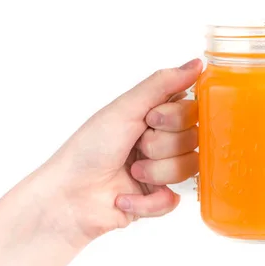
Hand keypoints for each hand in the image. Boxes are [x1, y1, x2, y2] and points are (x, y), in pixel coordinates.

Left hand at [40, 59, 202, 244]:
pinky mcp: (157, 200)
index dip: (176, 118)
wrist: (67, 198)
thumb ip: (162, 84)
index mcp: (154, 116)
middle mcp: (161, 141)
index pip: (192, 111)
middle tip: (136, 148)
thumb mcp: (125, 109)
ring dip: (155, 172)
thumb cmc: (88, 149)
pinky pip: (174, 200)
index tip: (151, 120)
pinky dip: (148, 202)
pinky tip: (125, 197)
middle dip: (161, 146)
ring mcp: (161, 171)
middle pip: (193, 140)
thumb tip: (197, 63)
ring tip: (131, 173)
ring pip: (188, 169)